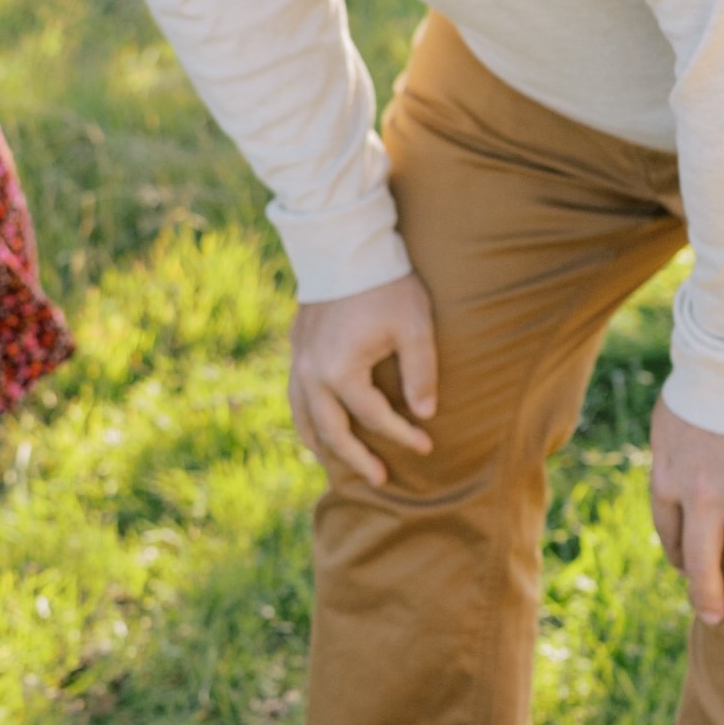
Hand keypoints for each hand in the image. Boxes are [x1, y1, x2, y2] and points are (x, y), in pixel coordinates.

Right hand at [288, 275, 438, 487]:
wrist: (345, 246)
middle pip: (331, 431)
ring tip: (339, 467)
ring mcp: (298, 363)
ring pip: (304, 419)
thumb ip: (420, 373)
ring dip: (323, 446)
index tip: (427, 445)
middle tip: (380, 479)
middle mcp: (310, 375)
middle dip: (356, 459)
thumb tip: (425, 414)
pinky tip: (319, 427)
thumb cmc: (386, 285)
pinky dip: (307, 420)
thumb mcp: (414, 326)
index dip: (403, 435)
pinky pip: (295, 399)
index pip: (374, 417)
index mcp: (340, 372)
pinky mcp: (296, 349)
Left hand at [648, 391, 723, 627]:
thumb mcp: (668, 427)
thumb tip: (680, 476)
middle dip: (709, 597)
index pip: (671, 537)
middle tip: (716, 617)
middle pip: (703, 563)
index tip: (690, 571)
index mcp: (669, 483)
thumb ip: (673, 459)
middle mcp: (703, 498)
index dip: (681, 560)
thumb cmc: (699, 387)